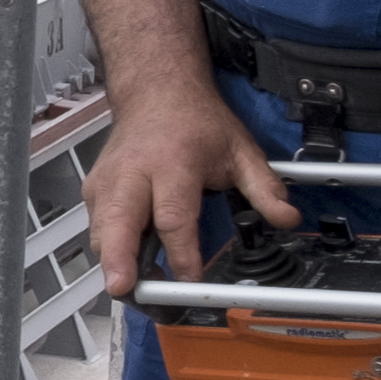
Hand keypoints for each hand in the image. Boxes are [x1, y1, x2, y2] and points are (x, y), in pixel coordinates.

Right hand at [91, 75, 290, 293]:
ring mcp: (107, 179)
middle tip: (123, 289)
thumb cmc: (195, 121)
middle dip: (119, 258)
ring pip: (101, 227)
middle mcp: (134, 171)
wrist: (156, 90)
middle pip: (119, 220)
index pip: (174, 215)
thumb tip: (286, 218)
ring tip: (130, 289)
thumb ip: (264, 187)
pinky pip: (96, 225)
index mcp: (174, 161)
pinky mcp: (94, 187)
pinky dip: (106, 249)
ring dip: (111, 261)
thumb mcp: (240, 149)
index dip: (181, 252)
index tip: (190, 280)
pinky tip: (124, 267)